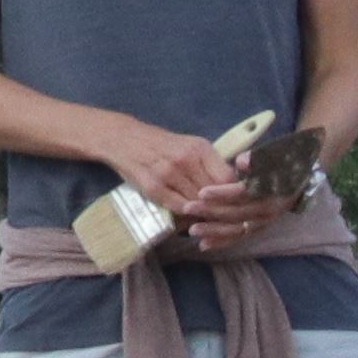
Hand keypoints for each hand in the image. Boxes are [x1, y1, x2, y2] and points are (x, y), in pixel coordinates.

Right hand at [110, 125, 238, 224]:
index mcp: (200, 148)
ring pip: (197, 204)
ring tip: (205, 218)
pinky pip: (179, 208)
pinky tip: (188, 214)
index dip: (233, 195)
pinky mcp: (154, 187)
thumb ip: (211, 166)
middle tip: (222, 218)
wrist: (123, 138)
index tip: (233, 204)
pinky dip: (185, 214)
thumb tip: (235, 190)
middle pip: (214, 195)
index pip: (228, 179)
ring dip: (202, 213)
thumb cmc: (162, 145)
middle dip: (219, 208)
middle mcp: (186, 159)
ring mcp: (168, 173)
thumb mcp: (190, 146)